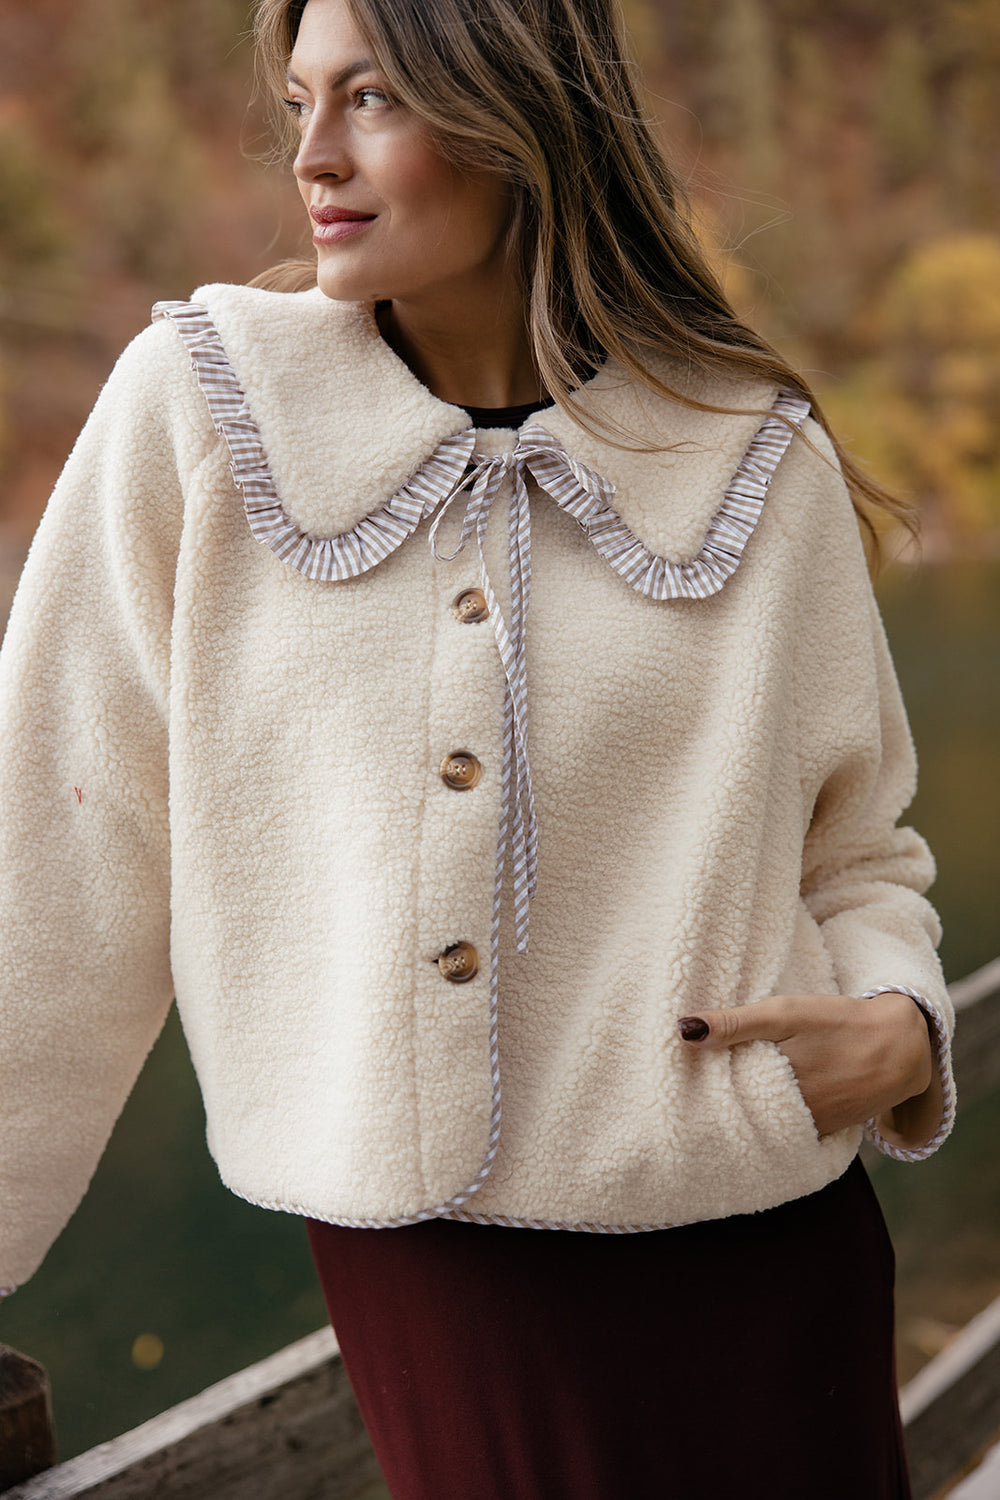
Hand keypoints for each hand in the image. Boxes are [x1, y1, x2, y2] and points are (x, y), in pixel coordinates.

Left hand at [677, 991, 937, 1142]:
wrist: (903, 1044)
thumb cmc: (839, 1022)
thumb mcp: (786, 1012)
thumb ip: (735, 1023)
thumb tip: (683, 1031)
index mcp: (778, 1084)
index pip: (723, 1098)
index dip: (700, 1095)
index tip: (674, 1090)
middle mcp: (794, 1115)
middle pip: (743, 1118)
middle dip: (718, 1111)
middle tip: (686, 1104)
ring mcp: (813, 1128)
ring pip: (766, 1129)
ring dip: (745, 1120)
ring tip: (714, 1109)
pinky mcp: (828, 1132)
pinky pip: (791, 1134)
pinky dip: (773, 1126)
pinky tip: (757, 1115)